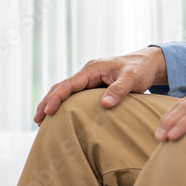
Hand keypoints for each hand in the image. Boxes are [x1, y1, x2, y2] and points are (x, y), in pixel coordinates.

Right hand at [34, 47, 166, 124]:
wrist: (148, 63)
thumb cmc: (140, 69)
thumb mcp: (132, 78)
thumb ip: (119, 89)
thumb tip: (105, 104)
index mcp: (93, 69)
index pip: (69, 84)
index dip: (57, 98)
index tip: (48, 112)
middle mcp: (88, 73)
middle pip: (61, 87)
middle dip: (47, 102)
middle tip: (37, 121)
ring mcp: (89, 79)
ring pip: (66, 90)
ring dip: (52, 103)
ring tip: (42, 122)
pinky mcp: (93, 85)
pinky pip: (74, 94)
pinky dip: (63, 104)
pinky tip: (59, 116)